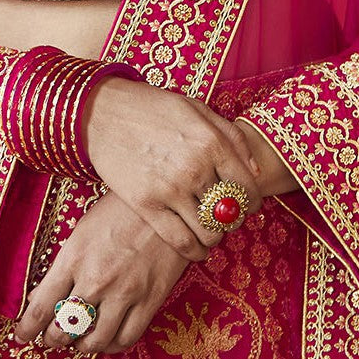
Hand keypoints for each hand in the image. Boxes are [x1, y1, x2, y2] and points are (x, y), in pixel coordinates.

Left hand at [14, 190, 187, 353]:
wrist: (165, 201)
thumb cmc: (121, 209)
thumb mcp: (84, 229)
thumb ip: (64, 264)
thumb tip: (41, 295)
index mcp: (74, 257)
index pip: (42, 306)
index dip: (28, 327)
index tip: (23, 334)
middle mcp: (96, 279)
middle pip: (65, 328)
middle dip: (53, 338)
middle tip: (52, 337)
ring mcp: (124, 293)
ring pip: (94, 341)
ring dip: (81, 345)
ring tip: (79, 340)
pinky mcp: (149, 301)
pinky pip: (125, 338)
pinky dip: (112, 345)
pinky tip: (107, 337)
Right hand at [82, 77, 262, 260]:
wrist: (104, 112)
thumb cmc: (153, 107)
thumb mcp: (197, 108)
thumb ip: (231, 136)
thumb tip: (255, 171)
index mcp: (211, 142)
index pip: (247, 189)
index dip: (252, 202)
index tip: (247, 205)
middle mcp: (195, 168)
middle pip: (230, 213)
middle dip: (231, 219)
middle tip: (223, 216)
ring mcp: (170, 188)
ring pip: (208, 232)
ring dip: (214, 236)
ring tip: (208, 230)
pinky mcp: (146, 205)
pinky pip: (180, 241)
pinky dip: (193, 251)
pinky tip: (195, 247)